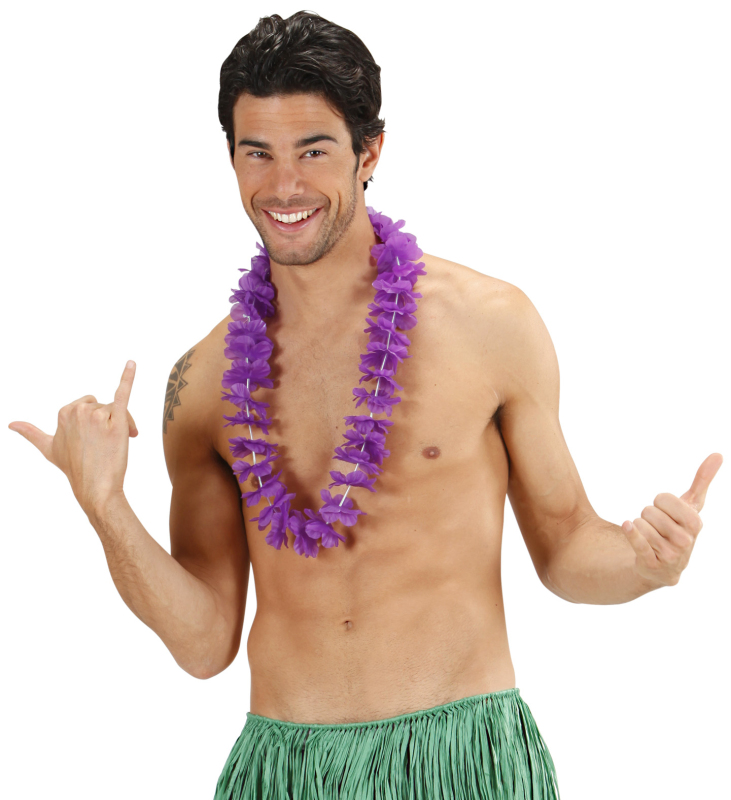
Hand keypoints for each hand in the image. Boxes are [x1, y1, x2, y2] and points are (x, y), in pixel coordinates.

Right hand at [8, 360, 138, 514]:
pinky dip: (128, 376)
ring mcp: (96, 415)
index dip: (97, 421)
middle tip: (112, 442)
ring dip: (123, 423)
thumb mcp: (48, 448)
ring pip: (116, 409)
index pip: (90, 405)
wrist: (95, 487)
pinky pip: (123, 393)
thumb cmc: (73, 468)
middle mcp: (79, 410)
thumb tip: (11, 424)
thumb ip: (31, 433)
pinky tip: (132, 363)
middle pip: (104, 406)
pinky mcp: (116, 420)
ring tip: (122, 441)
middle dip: (110, 421)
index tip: (96, 438)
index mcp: (64, 411)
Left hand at [621, 452, 722, 586]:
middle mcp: (685, 540)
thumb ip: (702, 480)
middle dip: (647, 516)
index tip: (666, 513)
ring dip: (639, 527)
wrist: (664, 566)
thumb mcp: (691, 506)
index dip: (659, 503)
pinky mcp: (652, 562)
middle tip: (657, 528)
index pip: (663, 498)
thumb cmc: (678, 528)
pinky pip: (638, 541)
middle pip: (648, 511)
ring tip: (650, 538)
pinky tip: (627, 525)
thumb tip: (718, 454)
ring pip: (640, 524)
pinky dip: (631, 532)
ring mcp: (670, 554)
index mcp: (695, 523)